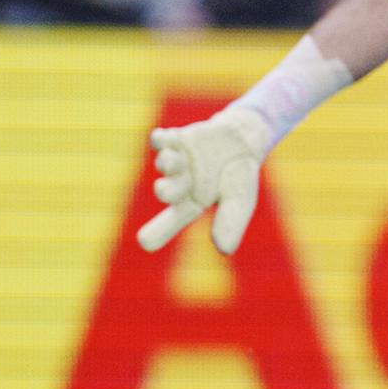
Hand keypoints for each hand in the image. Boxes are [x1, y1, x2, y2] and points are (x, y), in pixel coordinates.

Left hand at [136, 106, 272, 254]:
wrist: (243, 142)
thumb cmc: (239, 177)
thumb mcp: (241, 202)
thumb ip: (231, 223)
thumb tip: (223, 251)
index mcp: (190, 203)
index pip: (172, 220)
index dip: (158, 231)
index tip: (144, 243)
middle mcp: (178, 184)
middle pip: (167, 190)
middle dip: (167, 190)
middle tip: (164, 190)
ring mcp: (175, 162)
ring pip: (165, 163)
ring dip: (168, 162)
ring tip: (173, 159)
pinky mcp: (175, 140)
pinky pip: (162, 140)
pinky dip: (160, 139)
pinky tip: (160, 137)